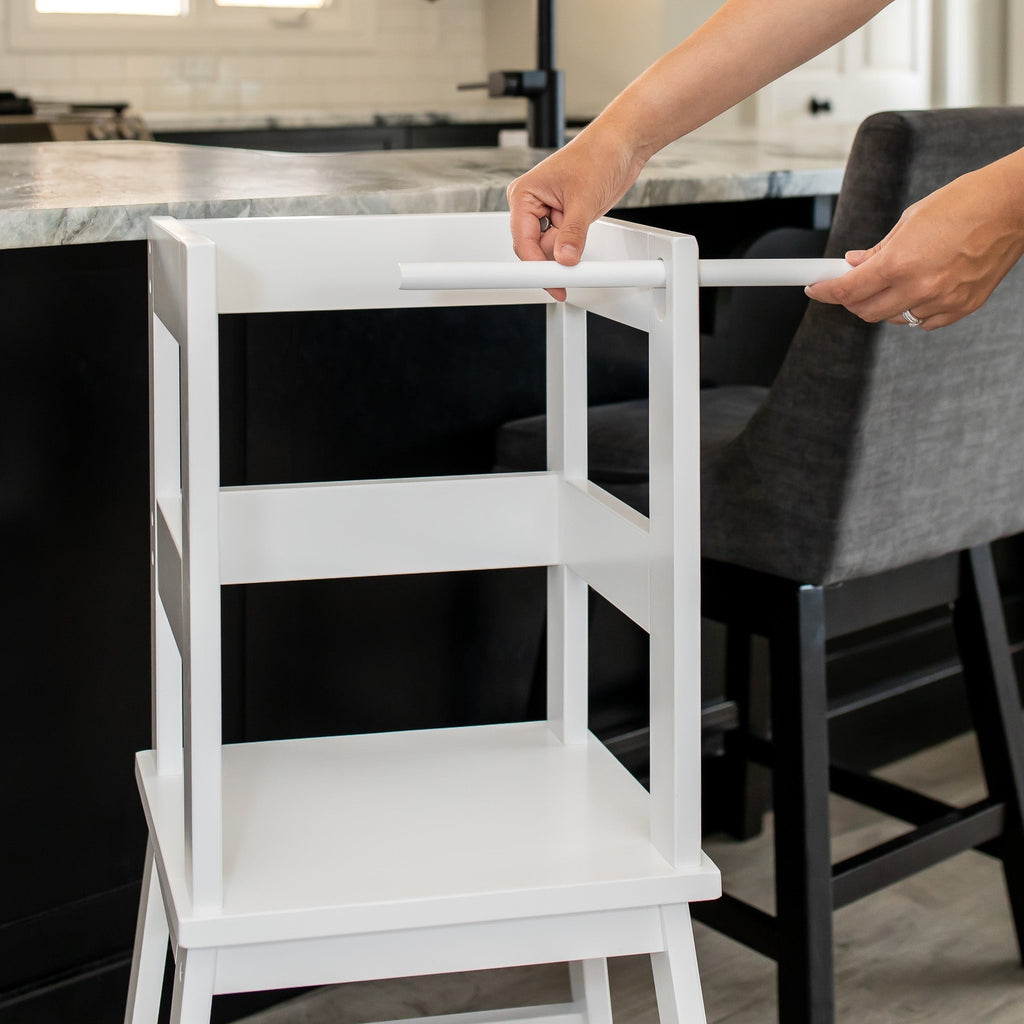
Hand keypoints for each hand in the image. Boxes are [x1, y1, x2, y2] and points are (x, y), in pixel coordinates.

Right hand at [506, 127, 644, 299]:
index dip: (536, 264)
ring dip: (565, 252)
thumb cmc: (599, 154)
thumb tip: (565, 258)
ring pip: (549, 251)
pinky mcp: (562, 219)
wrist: (622, 145)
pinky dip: (572, 248)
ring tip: (583, 232)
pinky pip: (561, 245)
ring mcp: (546, 214)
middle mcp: (531, 205)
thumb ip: (573, 233)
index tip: (550, 282)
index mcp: (524, 194)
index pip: (523, 241)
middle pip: (533, 250)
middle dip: (552, 259)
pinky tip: (582, 238)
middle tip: (570, 272)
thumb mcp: (584, 198)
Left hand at [806, 154, 1023, 329]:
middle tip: (852, 285)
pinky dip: (915, 310)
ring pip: (896, 319)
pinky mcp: (963, 307)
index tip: (815, 289)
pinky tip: (920, 290)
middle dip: (852, 300)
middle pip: (866, 312)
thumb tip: (855, 264)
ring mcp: (943, 301)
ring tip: (896, 280)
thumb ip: (879, 250)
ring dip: (886, 304)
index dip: (826, 291)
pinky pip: (925, 321)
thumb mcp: (910, 220)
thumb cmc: (964, 203)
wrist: (1013, 205)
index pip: (848, 290)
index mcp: (900, 263)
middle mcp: (919, 287)